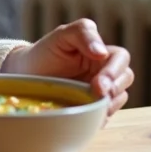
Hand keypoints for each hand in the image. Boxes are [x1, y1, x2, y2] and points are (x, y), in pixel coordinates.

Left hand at [0, 19, 132, 116]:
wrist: (25, 73)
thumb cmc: (45, 52)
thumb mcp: (62, 35)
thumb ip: (83, 34)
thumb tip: (102, 52)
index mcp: (101, 53)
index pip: (121, 59)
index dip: (114, 71)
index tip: (99, 84)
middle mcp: (105, 72)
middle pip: (125, 80)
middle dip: (114, 89)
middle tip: (96, 95)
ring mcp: (100, 92)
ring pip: (118, 100)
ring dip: (108, 104)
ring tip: (87, 105)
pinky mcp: (92, 109)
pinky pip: (105, 116)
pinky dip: (98, 117)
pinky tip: (84, 116)